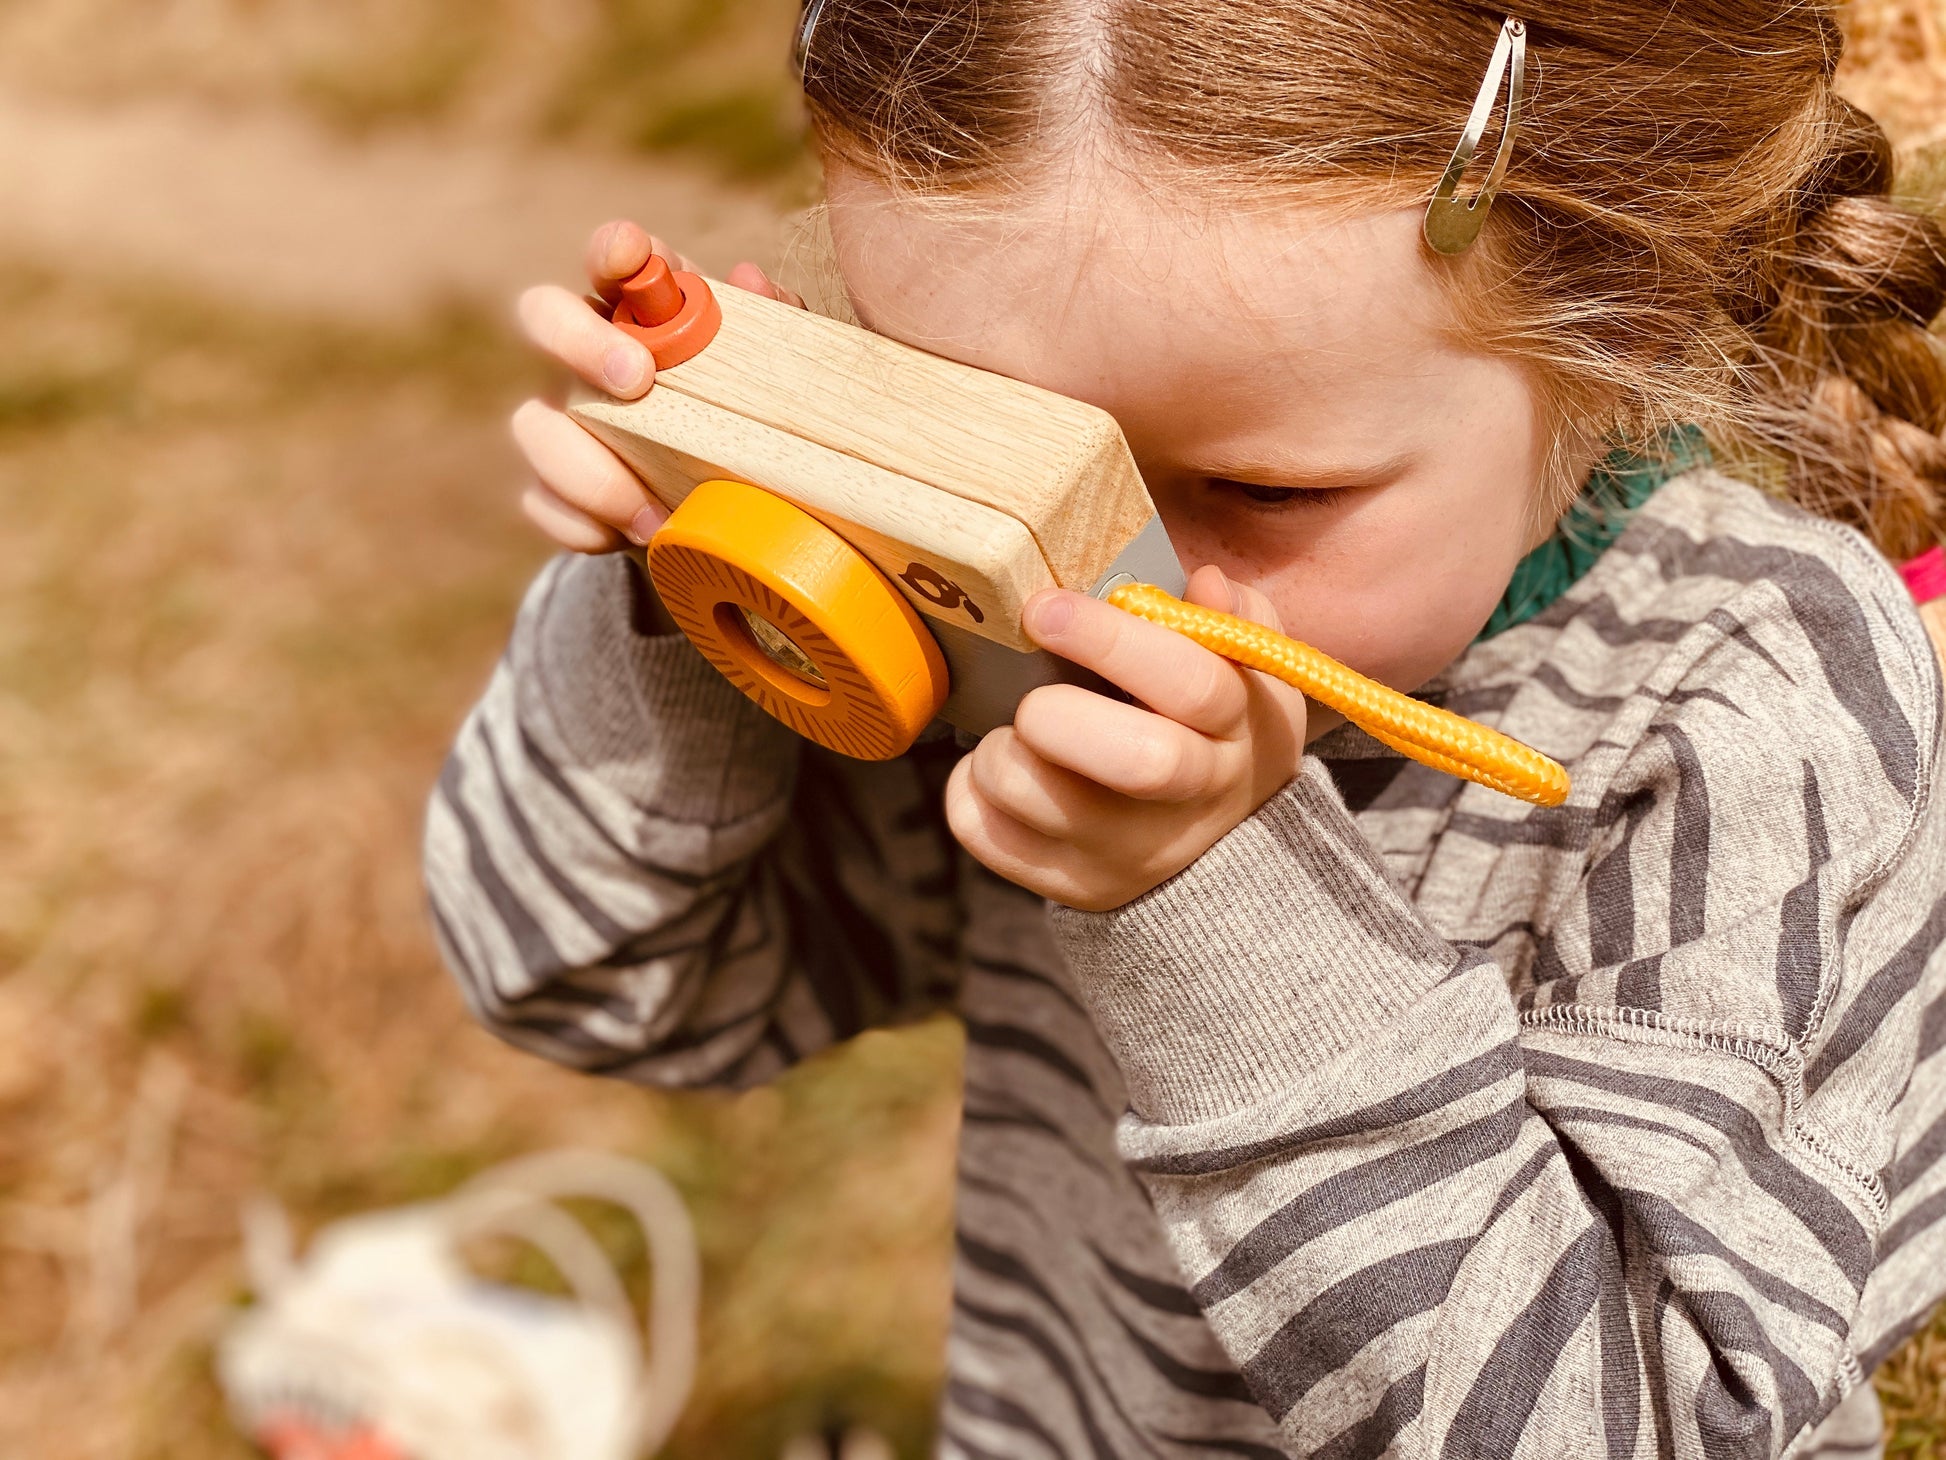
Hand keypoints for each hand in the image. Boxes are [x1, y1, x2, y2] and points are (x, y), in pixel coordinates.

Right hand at [510, 219, 803, 552]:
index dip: (615, 248)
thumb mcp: (773, 371)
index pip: (613, 257)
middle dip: (579, 342)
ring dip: (590, 468)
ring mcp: (560, 418)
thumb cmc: (743, 413)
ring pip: (531, 423)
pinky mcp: (553, 488)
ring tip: (654, 511)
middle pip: (541, 313)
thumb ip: (774, 325)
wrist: (718, 508)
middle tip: (636, 380)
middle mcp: (585, 352)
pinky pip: (540, 502)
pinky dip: (581, 524)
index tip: (633, 255)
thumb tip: (753, 280)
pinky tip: (630, 536)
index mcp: (639, 308)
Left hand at [944, 565, 1308, 911]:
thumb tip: (1202, 582)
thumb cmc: (1217, 731)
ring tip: (1017, 731)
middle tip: (1031, 693)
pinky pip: (985, 833)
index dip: (1111, 639)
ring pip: (1033, 795)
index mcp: (1236, 729)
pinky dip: (970, 791)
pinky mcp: (1072, 884)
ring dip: (1000, 749)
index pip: (1190, 684)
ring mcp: (1127, 852)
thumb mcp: (1248, 672)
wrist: (1220, 844)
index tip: (1047, 609)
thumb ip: (1230, 618)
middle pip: (1134, 759)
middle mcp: (1190, 799)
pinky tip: (1006, 769)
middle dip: (1055, 709)